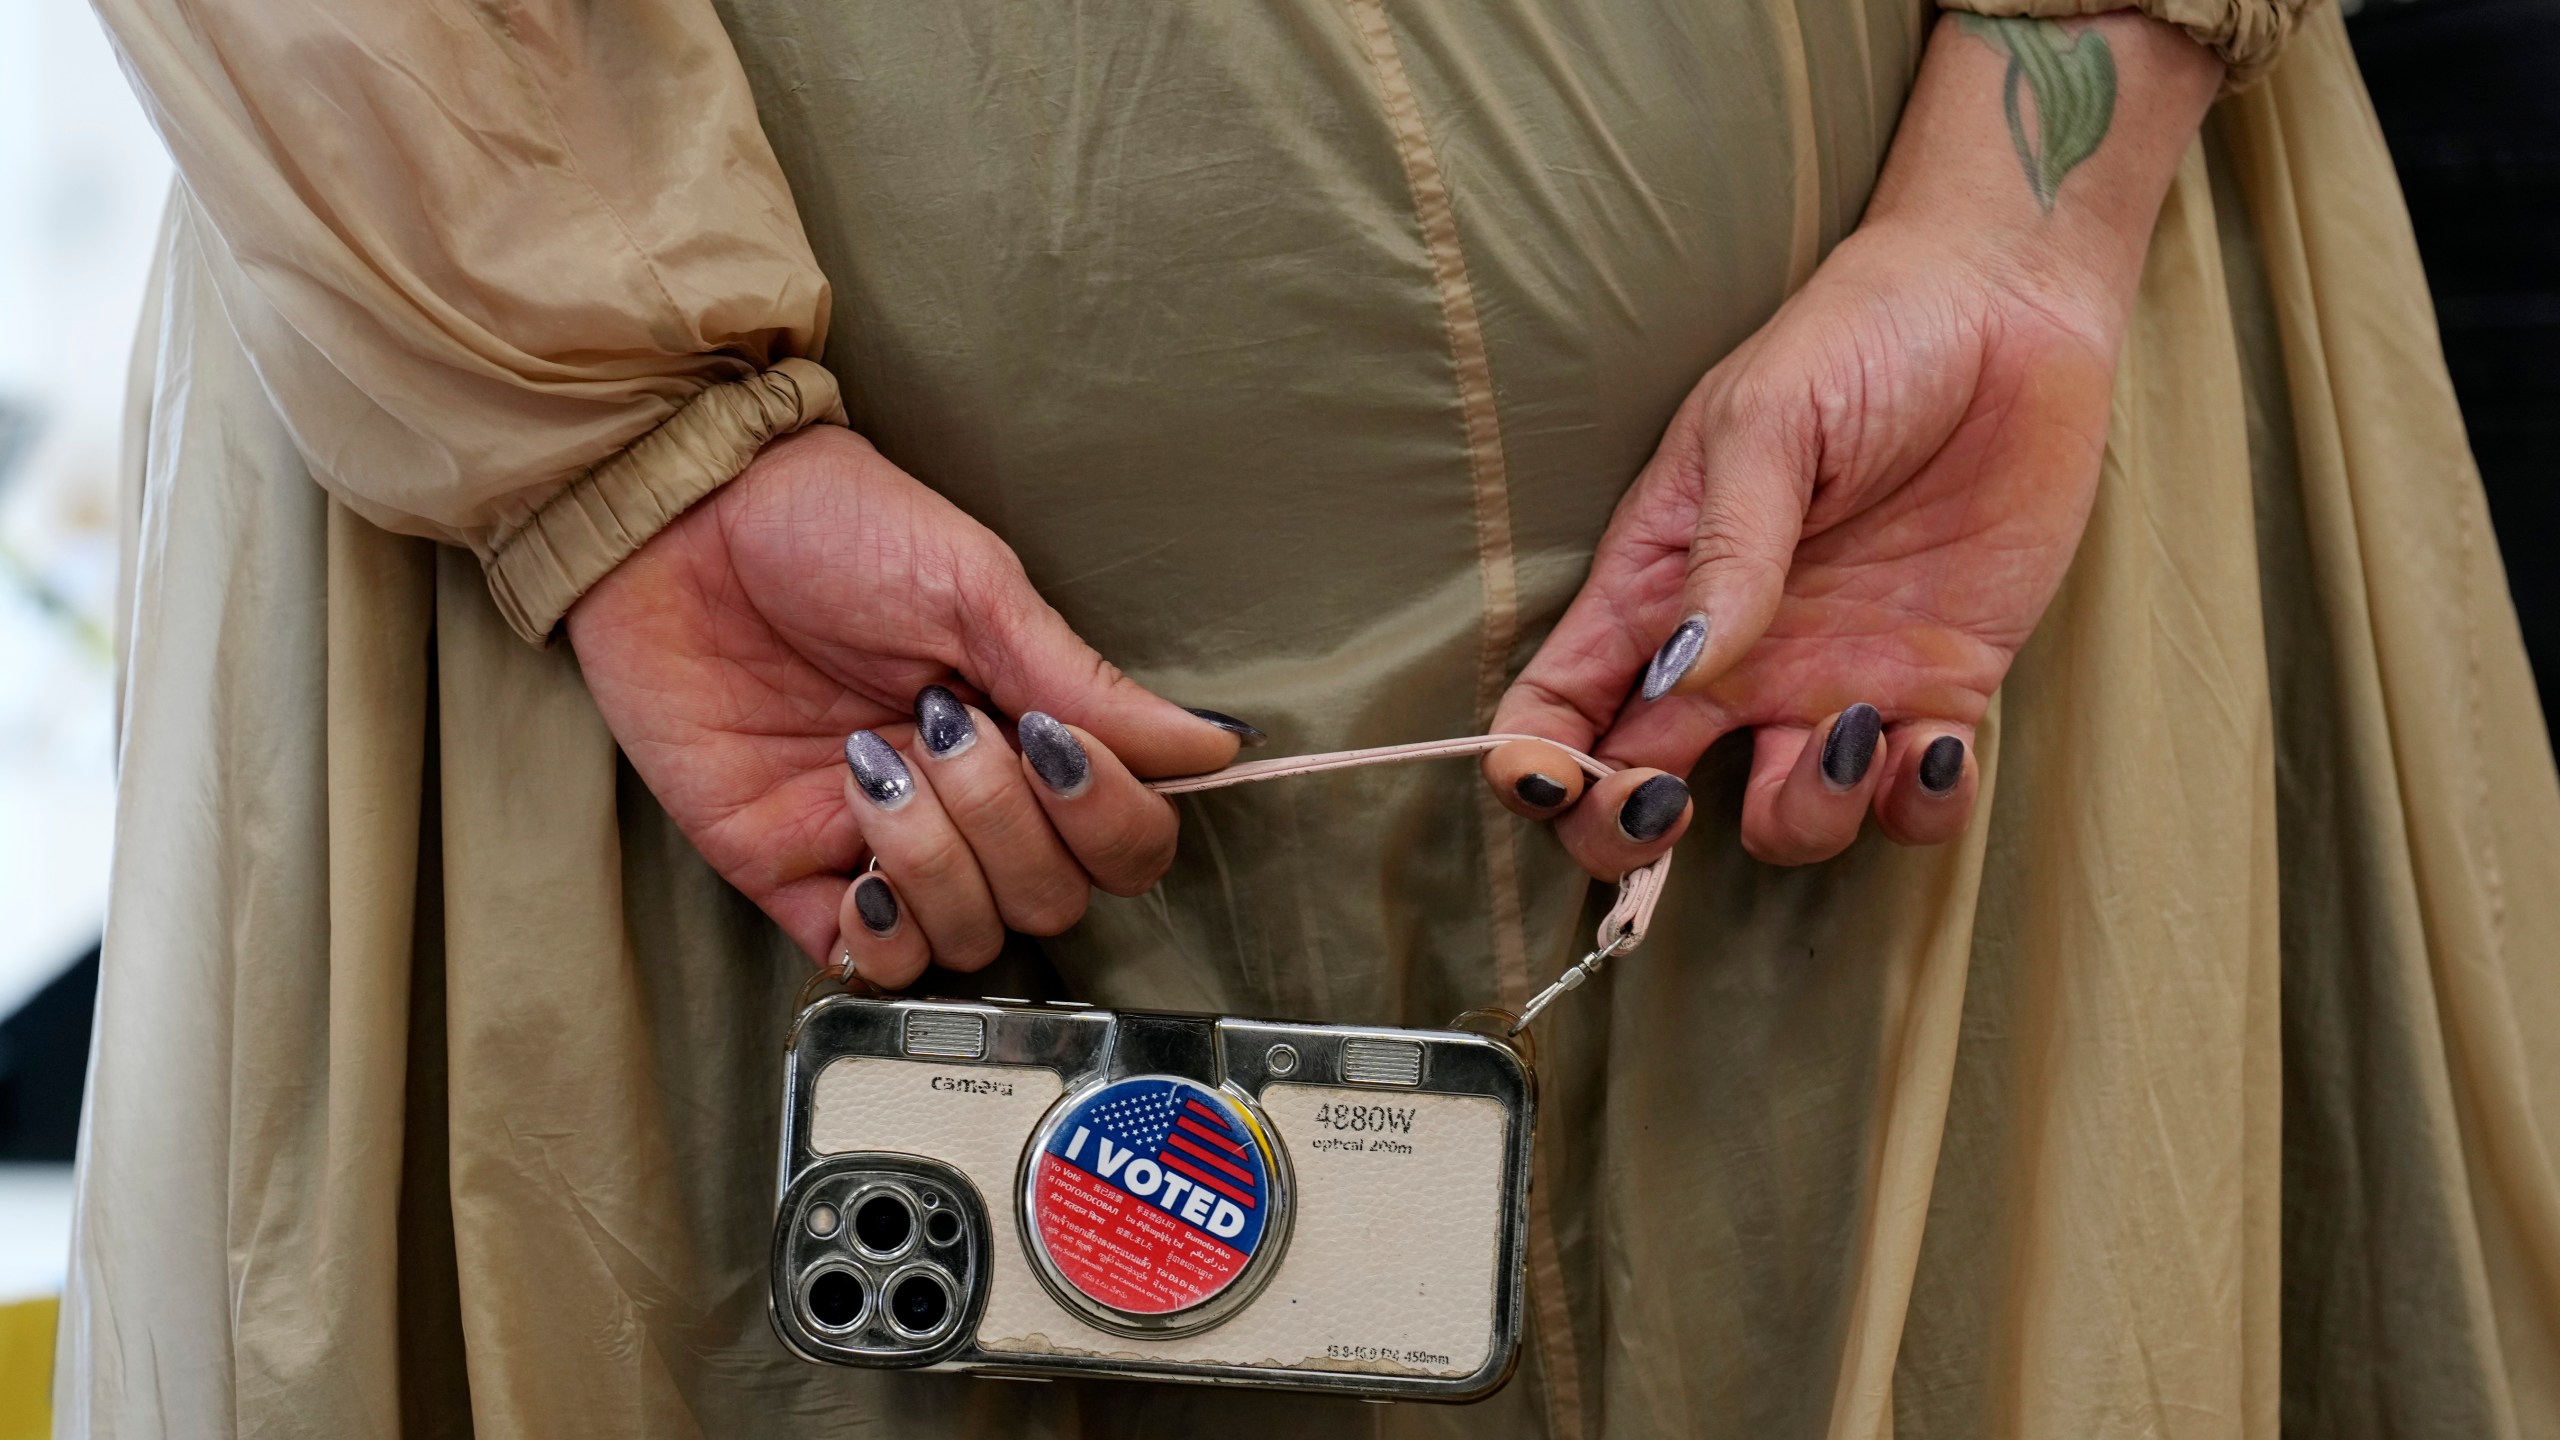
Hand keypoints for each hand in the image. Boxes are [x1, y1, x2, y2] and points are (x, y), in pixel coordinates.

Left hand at [567, 425, 1252, 981]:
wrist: (676, 518)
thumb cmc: (829, 524)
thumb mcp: (974, 585)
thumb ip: (1086, 682)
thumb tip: (1212, 748)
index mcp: (1031, 729)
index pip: (1126, 838)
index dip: (1108, 816)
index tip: (1053, 739)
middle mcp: (971, 801)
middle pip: (1056, 897)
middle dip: (1005, 822)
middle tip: (939, 728)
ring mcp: (884, 844)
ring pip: (973, 935)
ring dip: (936, 862)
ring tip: (873, 769)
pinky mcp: (790, 874)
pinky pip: (870, 965)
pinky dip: (881, 932)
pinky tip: (855, 861)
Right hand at [1484, 10, 2217, 875]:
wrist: (2011, 306)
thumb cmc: (1863, 337)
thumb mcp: (1766, 422)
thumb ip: (1726, 551)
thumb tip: (1684, 675)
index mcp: (1659, 589)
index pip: (1559, 705)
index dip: (1534, 768)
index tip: (1553, 783)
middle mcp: (1734, 660)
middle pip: (1640, 796)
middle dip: (1629, 837)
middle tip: (1672, 804)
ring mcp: (1835, 683)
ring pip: (1785, 824)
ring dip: (1804, 819)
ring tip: (1853, 734)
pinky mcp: (1942, 690)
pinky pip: (1914, 804)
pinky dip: (1919, 807)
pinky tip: (1938, 745)